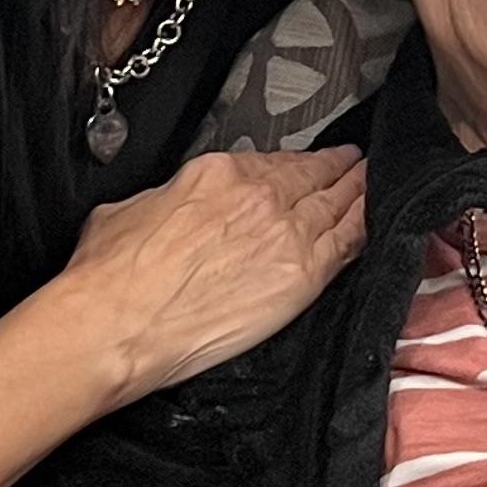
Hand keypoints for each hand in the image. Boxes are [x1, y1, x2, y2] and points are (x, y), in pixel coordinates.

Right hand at [51, 145, 366, 412]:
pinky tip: (375, 217)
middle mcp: (259, 196)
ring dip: (359, 188)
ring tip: (372, 181)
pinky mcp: (302, 276)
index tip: (303, 164)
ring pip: (338, 202)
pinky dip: (366, 224)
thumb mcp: (130, 210)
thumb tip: (175, 209)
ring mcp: (286, 233)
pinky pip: (349, 241)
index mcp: (216, 173)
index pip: (272, 162)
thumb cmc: (112, 278)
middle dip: (336, 167)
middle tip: (354, 161)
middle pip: (312, 175)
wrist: (116, 325)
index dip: (294, 163)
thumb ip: (169, 199)